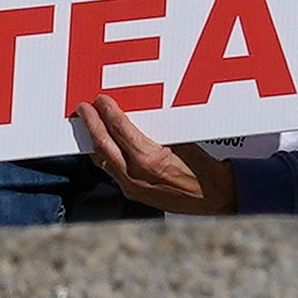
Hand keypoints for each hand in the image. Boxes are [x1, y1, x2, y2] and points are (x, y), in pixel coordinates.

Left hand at [72, 99, 232, 214]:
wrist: (214, 197)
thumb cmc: (204, 168)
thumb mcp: (183, 141)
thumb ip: (157, 128)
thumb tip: (138, 110)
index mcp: (149, 159)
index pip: (119, 129)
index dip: (107, 111)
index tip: (101, 99)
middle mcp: (135, 175)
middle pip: (103, 145)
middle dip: (91, 125)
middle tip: (83, 109)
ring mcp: (132, 187)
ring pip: (102, 160)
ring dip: (94, 141)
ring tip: (88, 125)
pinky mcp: (133, 193)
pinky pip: (111, 171)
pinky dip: (104, 154)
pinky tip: (104, 145)